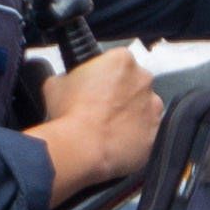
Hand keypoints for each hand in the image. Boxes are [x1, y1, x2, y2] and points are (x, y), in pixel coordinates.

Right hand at [30, 44, 162, 201]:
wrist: (82, 148)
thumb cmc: (70, 114)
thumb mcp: (55, 84)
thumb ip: (67, 77)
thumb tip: (66, 83)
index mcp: (121, 60)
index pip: (116, 61)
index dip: (102, 75)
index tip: (93, 86)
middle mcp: (143, 80)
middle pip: (133, 83)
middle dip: (119, 94)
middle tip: (98, 108)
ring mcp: (153, 108)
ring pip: (142, 109)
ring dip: (128, 115)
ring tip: (105, 128)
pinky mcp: (154, 135)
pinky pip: (145, 134)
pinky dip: (133, 138)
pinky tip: (113, 142)